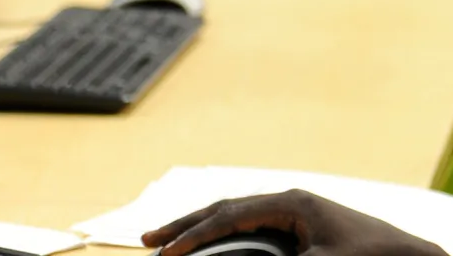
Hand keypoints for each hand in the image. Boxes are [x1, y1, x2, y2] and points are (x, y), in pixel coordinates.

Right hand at [143, 189, 447, 255]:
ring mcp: (296, 213)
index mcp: (291, 203)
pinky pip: (252, 226)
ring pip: (236, 215)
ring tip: (169, 242)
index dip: (192, 236)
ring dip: (202, 228)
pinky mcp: (304, 227)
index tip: (164, 254)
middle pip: (225, 208)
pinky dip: (225, 234)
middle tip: (147, 241)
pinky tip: (213, 243)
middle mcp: (290, 202)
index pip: (228, 216)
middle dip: (185, 225)